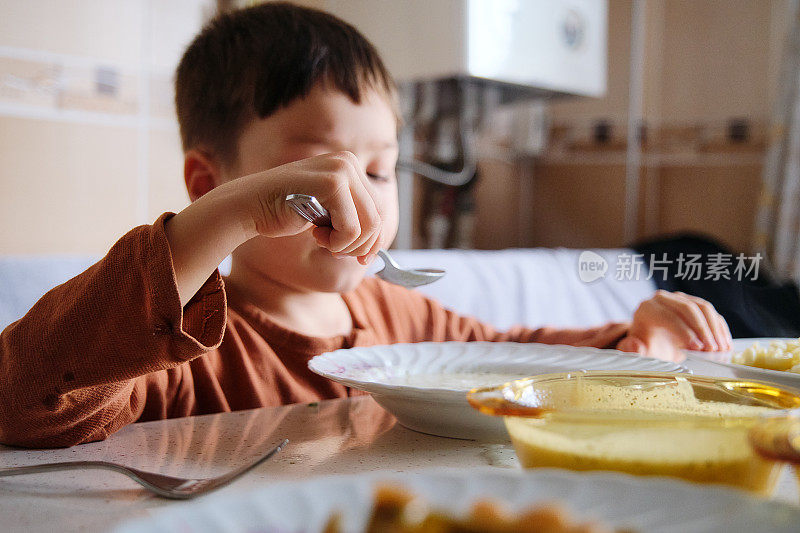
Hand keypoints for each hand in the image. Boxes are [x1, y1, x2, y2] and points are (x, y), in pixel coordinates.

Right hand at [240, 151, 384, 263]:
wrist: (250, 206)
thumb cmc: (285, 212)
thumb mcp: (326, 214)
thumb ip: (352, 221)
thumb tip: (378, 250)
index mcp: (349, 166)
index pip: (379, 209)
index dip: (374, 239)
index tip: (360, 257)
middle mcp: (348, 162)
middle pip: (378, 217)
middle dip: (360, 244)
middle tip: (334, 249)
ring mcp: (341, 170)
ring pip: (369, 225)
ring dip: (347, 245)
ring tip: (323, 239)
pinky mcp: (332, 183)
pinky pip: (352, 229)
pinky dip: (337, 242)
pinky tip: (315, 234)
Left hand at [616, 290, 731, 361]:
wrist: (655, 341)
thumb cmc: (647, 346)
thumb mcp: (639, 351)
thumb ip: (633, 350)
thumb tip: (634, 345)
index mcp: (647, 308)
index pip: (667, 316)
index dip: (683, 332)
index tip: (696, 349)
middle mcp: (664, 299)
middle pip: (688, 308)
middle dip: (702, 330)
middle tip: (712, 350)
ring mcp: (682, 299)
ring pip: (703, 308)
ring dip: (714, 329)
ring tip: (720, 349)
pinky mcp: (696, 305)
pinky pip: (712, 313)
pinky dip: (720, 329)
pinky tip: (725, 345)